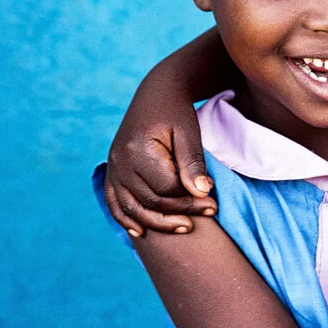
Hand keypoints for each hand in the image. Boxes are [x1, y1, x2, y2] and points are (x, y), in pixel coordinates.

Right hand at [103, 92, 216, 236]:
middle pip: (150, 200)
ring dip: (157, 223)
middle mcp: (120, 161)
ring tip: (185, 228)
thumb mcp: (189, 132)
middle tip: (210, 213)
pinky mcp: (114, 170)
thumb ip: (193, 162)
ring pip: (131, 206)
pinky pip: (114, 201)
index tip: (214, 202)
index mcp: (138, 150)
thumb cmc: (177, 111)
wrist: (157, 93)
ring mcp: (113, 167)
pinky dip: (126, 219)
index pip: (166, 188)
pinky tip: (141, 233)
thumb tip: (202, 192)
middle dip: (180, 212)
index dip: (190, 199)